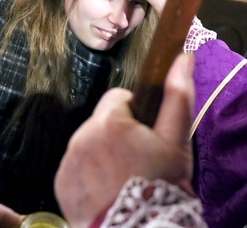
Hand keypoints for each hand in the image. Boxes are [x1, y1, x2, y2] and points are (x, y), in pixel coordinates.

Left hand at [55, 53, 194, 226]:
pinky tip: (106, 191)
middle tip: (138, 162)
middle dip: (117, 136)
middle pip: (102, 122)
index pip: (118, 98)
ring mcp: (68, 161)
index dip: (135, 116)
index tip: (146, 138)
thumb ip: (178, 94)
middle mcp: (82, 136)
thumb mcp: (177, 140)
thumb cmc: (161, 184)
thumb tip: (185, 55)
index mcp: (109, 120)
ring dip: (101, 154)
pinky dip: (87, 175)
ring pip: (88, 144)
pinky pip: (75, 168)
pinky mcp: (61, 184)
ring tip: (123, 179)